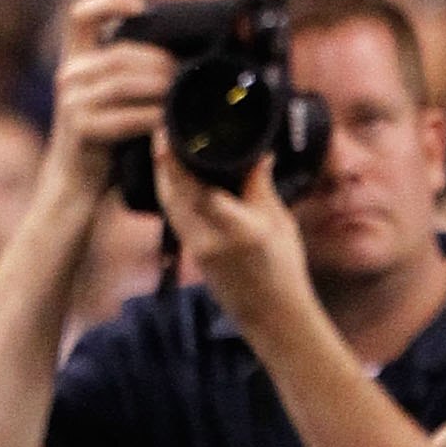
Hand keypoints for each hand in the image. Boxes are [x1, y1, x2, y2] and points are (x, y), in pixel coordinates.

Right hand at [50, 0, 174, 205]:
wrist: (76, 187)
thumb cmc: (105, 142)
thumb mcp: (114, 100)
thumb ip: (133, 75)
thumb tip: (181, 56)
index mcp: (75, 62)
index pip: (80, 16)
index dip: (109, 2)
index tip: (140, 6)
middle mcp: (68, 76)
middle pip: (120, 52)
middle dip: (160, 60)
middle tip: (189, 72)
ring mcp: (70, 102)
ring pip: (124, 81)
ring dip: (161, 86)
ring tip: (188, 94)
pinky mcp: (80, 128)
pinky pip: (127, 117)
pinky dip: (155, 118)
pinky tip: (172, 123)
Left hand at [152, 132, 314, 334]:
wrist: (272, 315)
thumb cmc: (284, 268)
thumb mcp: (279, 222)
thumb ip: (261, 187)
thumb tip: (259, 152)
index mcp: (239, 229)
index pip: (201, 191)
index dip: (181, 163)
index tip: (175, 135)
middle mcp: (210, 239)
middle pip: (175, 195)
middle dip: (163, 163)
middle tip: (161, 132)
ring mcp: (196, 249)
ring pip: (169, 205)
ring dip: (163, 176)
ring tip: (163, 148)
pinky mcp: (191, 254)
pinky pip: (174, 216)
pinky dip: (170, 194)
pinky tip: (172, 178)